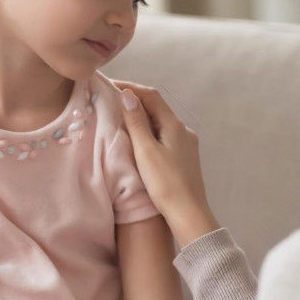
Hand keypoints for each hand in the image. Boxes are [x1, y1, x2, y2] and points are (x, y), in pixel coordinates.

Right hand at [114, 81, 219, 247]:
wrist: (189, 213)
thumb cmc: (166, 183)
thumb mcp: (146, 151)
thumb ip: (137, 122)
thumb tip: (128, 95)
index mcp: (174, 125)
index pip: (151, 95)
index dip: (131, 88)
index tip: (110, 86)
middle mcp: (183, 130)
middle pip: (157, 107)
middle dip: (135, 101)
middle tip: (111, 100)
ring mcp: (186, 144)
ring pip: (160, 123)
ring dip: (141, 117)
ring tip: (120, 119)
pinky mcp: (184, 157)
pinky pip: (164, 136)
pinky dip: (149, 131)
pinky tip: (138, 140)